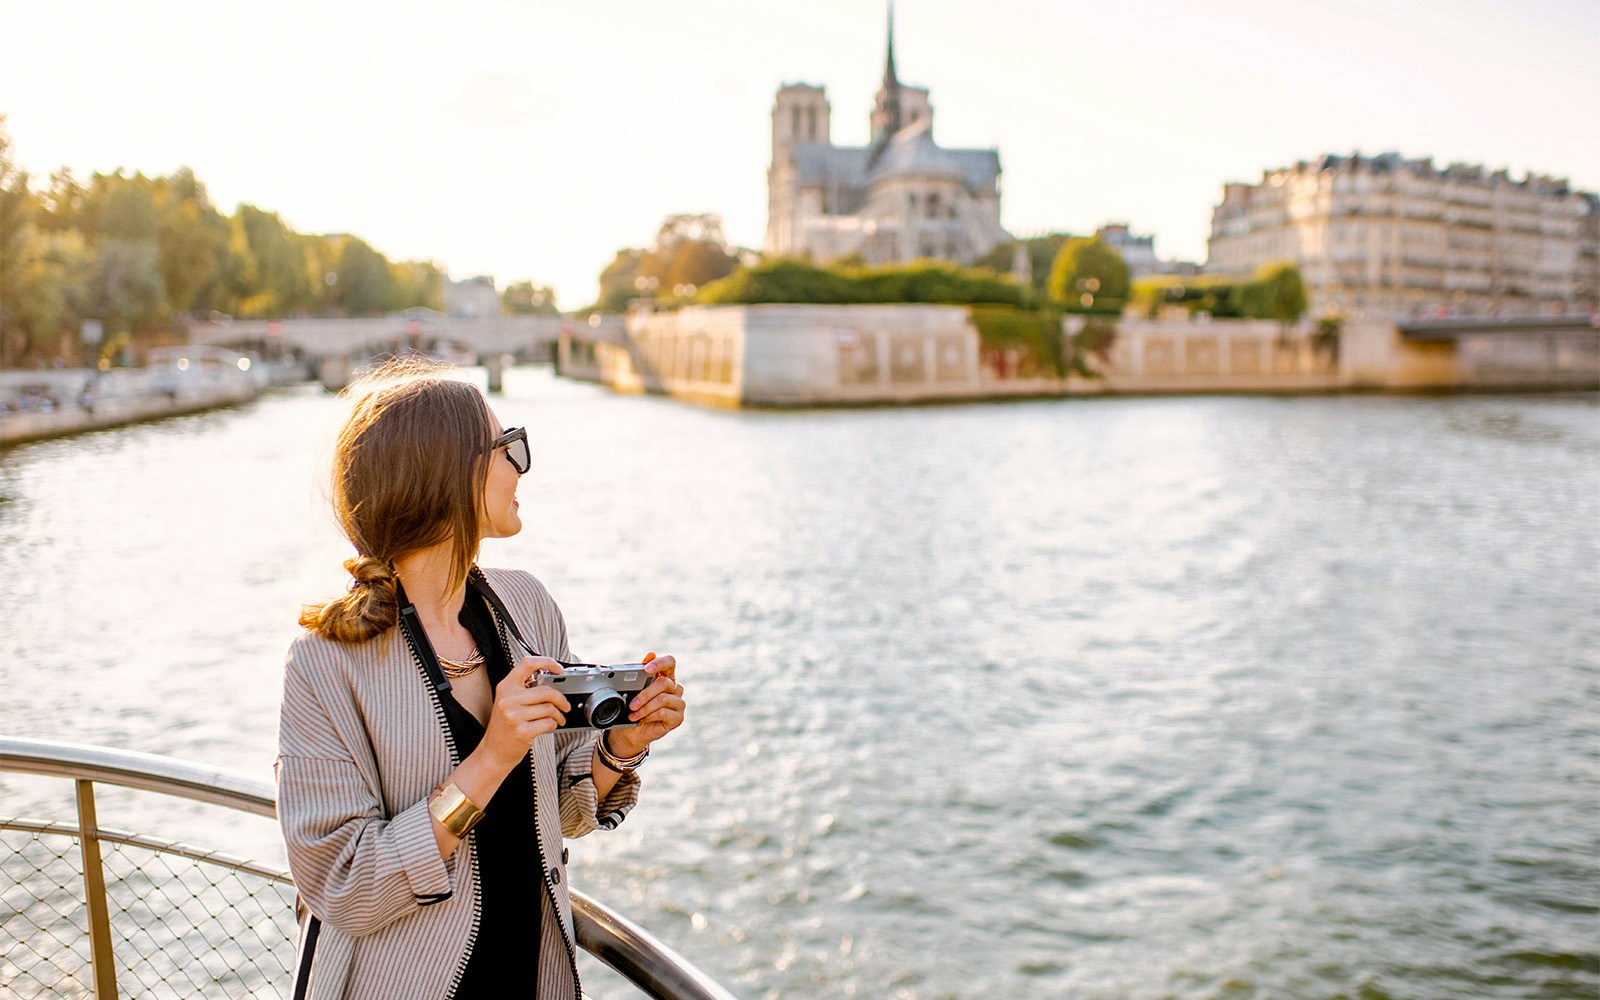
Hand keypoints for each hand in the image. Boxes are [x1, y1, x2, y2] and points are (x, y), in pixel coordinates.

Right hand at [480, 657, 570, 772]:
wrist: (492, 753)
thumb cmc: (503, 728)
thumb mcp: (506, 703)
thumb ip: (523, 690)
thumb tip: (551, 683)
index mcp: (505, 687)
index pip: (527, 663)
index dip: (547, 662)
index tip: (559, 669)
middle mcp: (508, 699)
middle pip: (545, 691)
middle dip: (561, 699)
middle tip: (565, 705)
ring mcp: (514, 716)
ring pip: (549, 708)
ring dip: (559, 715)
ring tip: (559, 718)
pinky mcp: (522, 731)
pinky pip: (548, 723)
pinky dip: (553, 724)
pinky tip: (550, 726)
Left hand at [607, 651, 684, 756]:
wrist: (630, 731)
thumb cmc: (633, 707)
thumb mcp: (633, 688)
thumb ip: (642, 672)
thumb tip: (651, 653)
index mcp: (666, 676)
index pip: (670, 662)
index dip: (660, 663)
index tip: (647, 669)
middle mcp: (675, 688)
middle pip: (664, 683)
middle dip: (645, 693)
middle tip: (632, 703)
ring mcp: (678, 703)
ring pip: (663, 699)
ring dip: (645, 707)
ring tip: (633, 713)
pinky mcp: (678, 717)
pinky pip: (664, 713)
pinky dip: (649, 716)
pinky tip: (641, 719)